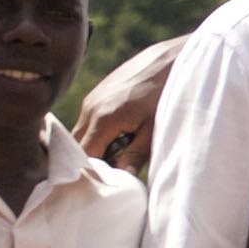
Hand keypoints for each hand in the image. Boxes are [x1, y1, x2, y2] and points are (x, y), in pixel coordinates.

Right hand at [75, 39, 184, 171]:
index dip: (90, 173)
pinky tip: (117, 140)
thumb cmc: (167, 96)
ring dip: (94, 147)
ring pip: (82, 133)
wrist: (171, 60)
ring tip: (115, 159)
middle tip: (106, 178)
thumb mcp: (155, 130)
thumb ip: (135, 155)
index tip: (100, 187)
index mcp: (103, 119)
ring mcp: (92, 99)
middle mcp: (90, 108)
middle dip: (89, 163)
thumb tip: (122, 178)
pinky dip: (98, 134)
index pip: (83, 156)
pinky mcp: (98, 93)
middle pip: (77, 146)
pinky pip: (89, 121)